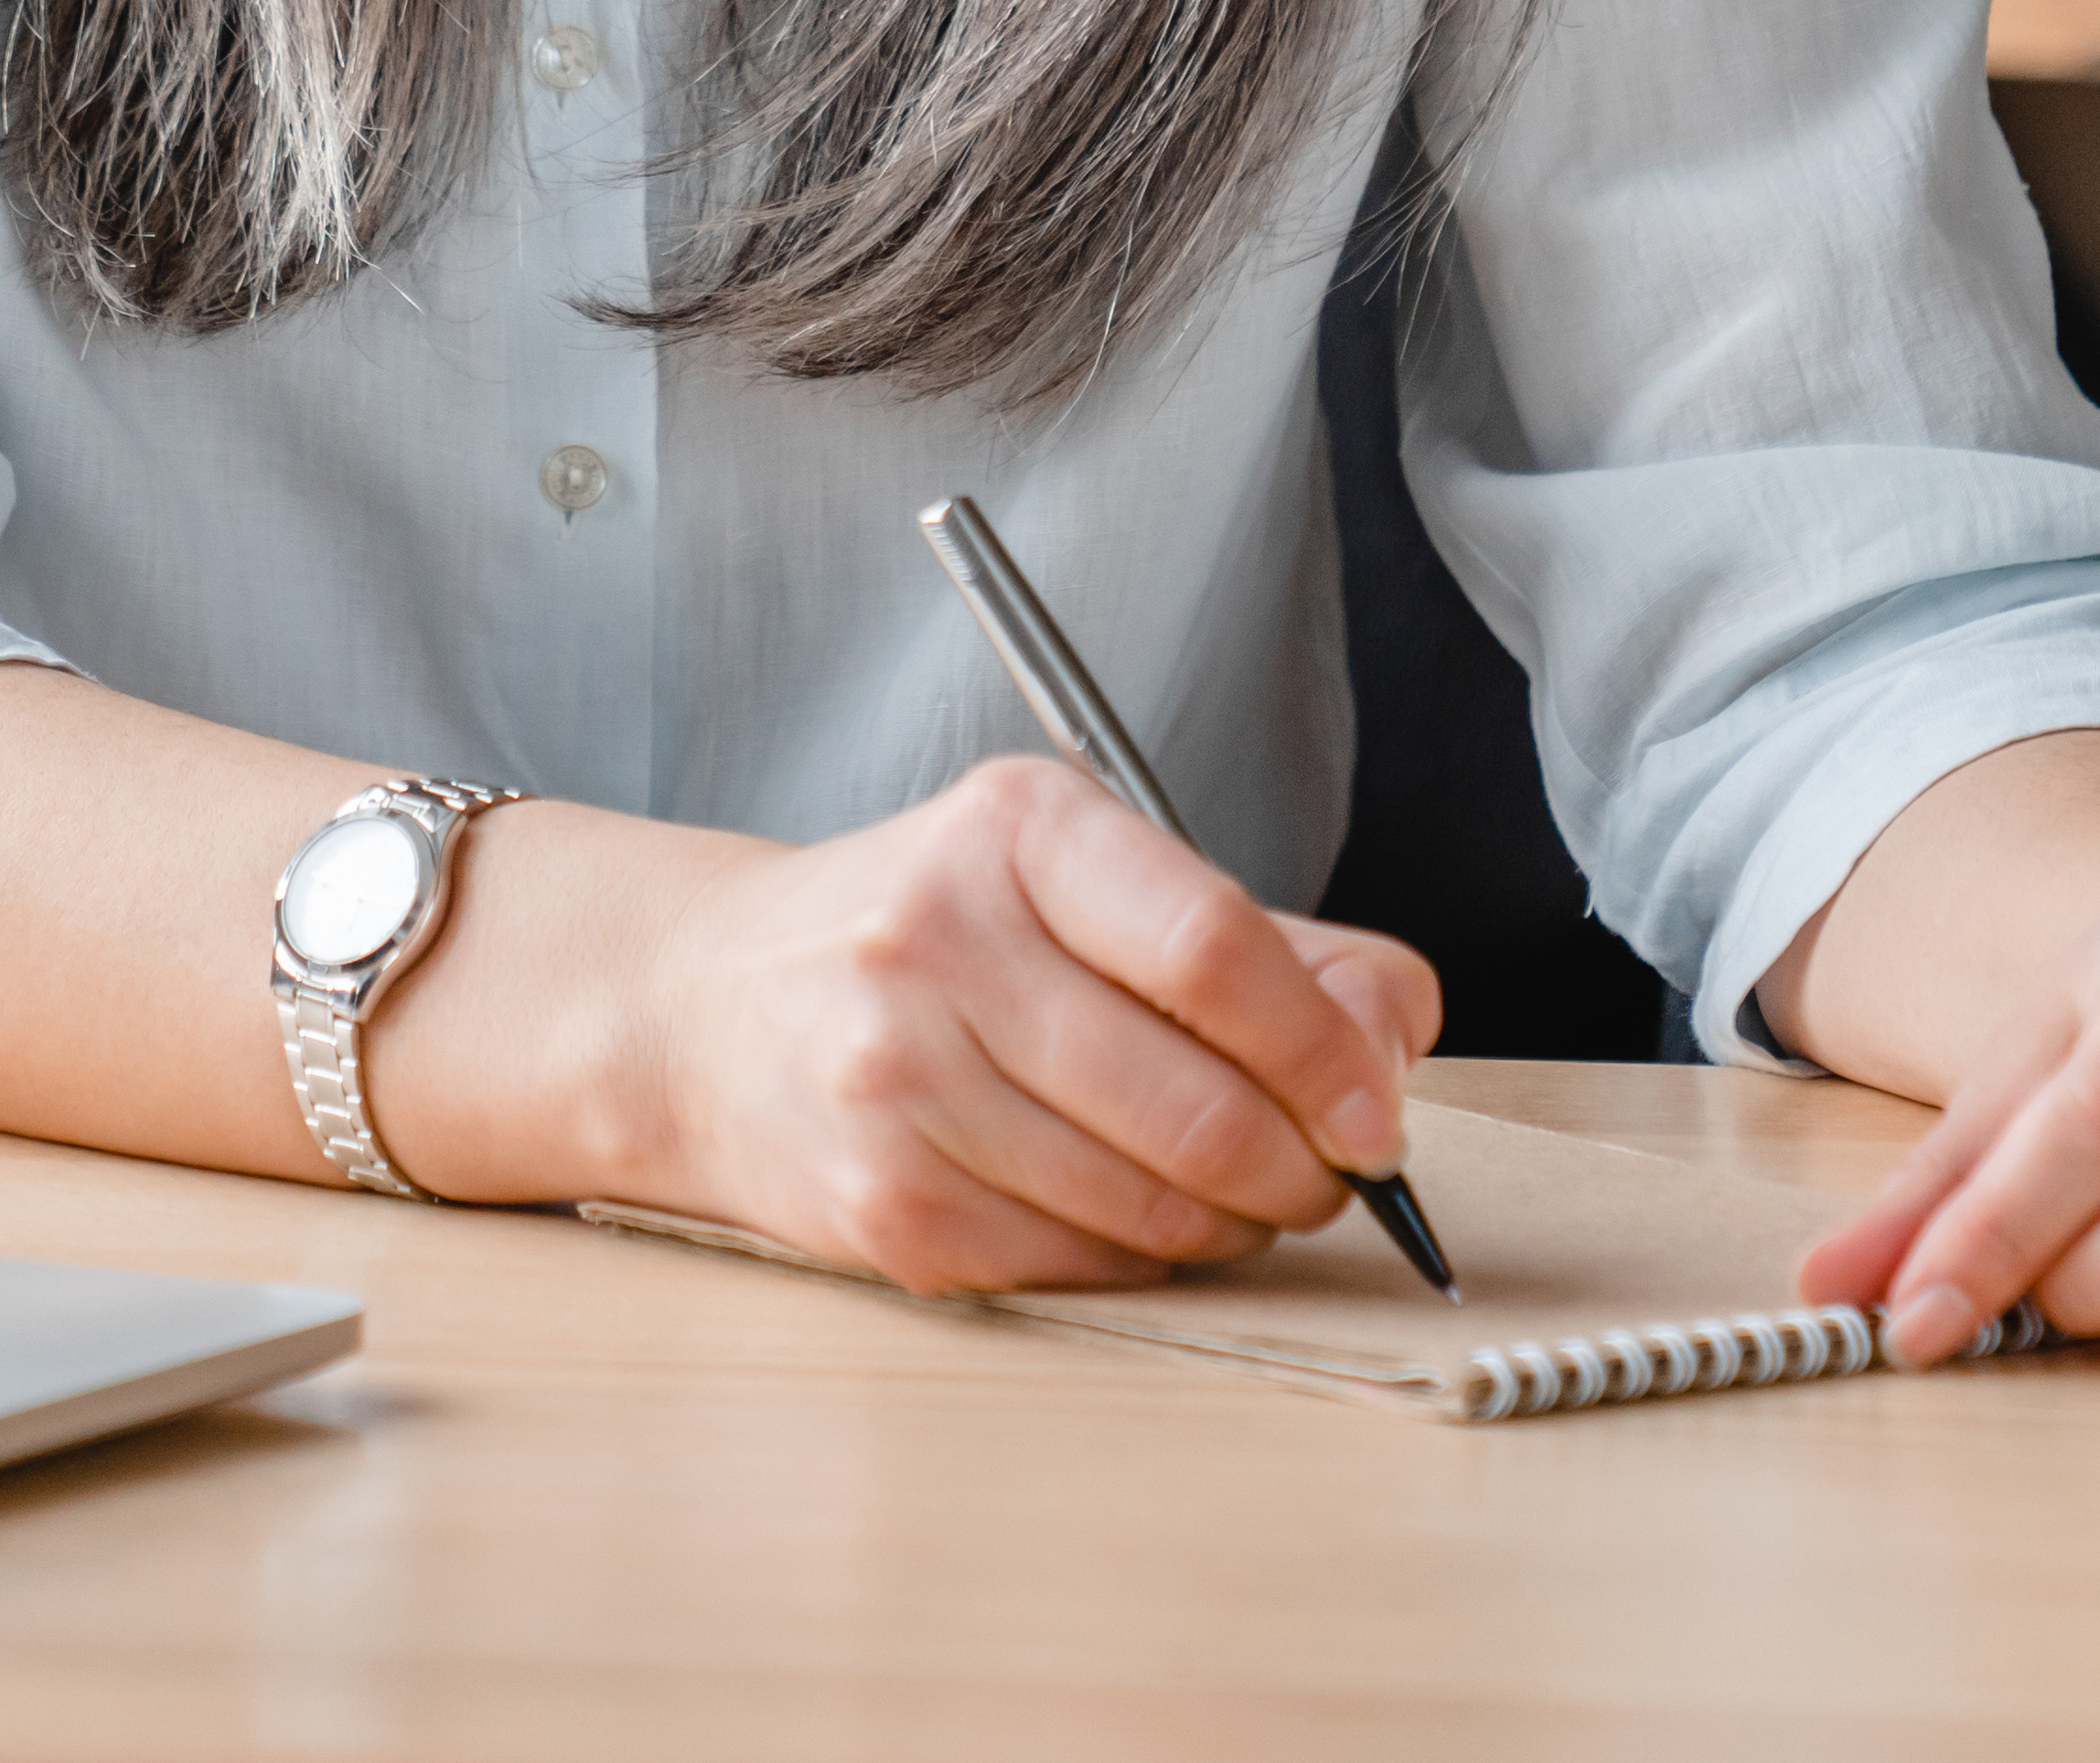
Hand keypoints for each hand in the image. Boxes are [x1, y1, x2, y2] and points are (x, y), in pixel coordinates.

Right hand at [610, 756, 1436, 1291]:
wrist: (705, 1009)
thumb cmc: (931, 936)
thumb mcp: (1084, 877)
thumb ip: (1265, 943)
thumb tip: (1394, 1038)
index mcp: (1016, 830)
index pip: (1215, 948)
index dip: (1325, 1051)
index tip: (1376, 1115)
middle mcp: (939, 943)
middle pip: (1198, 1107)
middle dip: (1303, 1169)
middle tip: (1324, 1174)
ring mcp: (898, 1083)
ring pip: (1150, 1208)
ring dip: (1230, 1225)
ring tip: (1228, 1192)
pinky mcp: (884, 1207)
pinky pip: (1080, 1268)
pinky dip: (1141, 1260)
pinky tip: (1124, 1213)